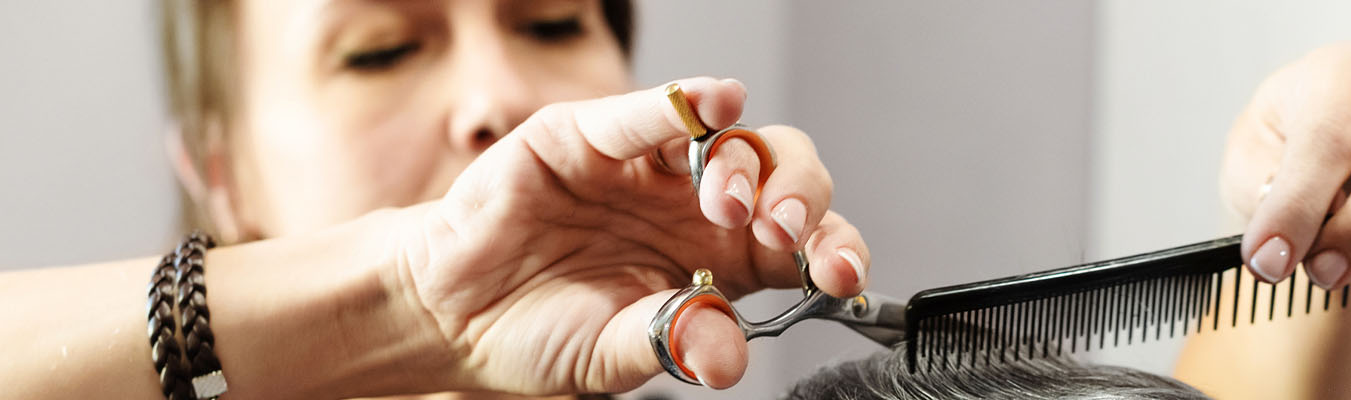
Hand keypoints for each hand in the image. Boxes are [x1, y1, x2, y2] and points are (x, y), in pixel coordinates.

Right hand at [393, 77, 870, 393]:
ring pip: (731, 140)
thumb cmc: (536, 329)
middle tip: (785, 234)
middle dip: (804, 200)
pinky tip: (714, 104)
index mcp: (720, 263)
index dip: (833, 251)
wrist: (448, 311)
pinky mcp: (593, 137)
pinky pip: (649, 114)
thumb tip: (723, 356)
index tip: (842, 276)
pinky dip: (685, 102)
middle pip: (786, 179)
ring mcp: (650, 168)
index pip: (803, 246)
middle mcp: (696, 208)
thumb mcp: (611, 355)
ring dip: (748, 164)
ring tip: (730, 205)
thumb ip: (669, 344)